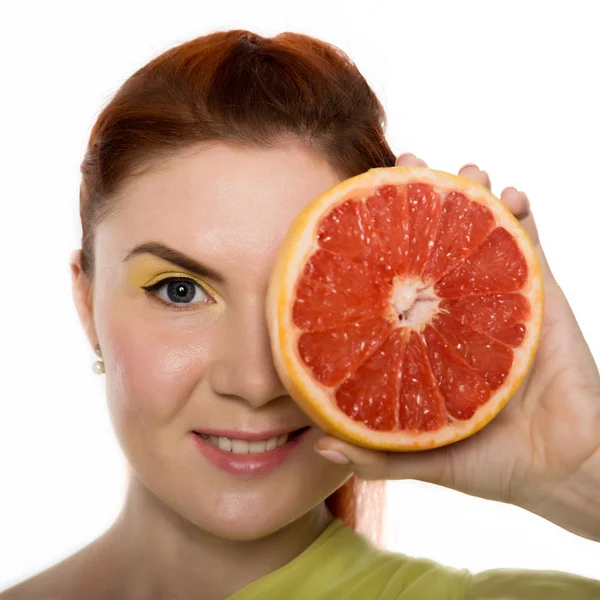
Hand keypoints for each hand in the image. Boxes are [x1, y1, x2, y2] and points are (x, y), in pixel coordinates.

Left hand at [315, 153, 599, 540]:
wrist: (563, 468)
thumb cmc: (491, 461)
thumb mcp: (425, 457)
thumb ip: (378, 453)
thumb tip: (319, 447)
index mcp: (425, 336)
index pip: (396, 278)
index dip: (378, 241)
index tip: (354, 204)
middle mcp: (455, 310)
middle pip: (435, 243)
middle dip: (423, 198)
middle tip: (407, 163)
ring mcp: (496, 300)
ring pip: (482, 234)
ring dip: (473, 194)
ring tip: (463, 168)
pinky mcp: (540, 300)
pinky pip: (532, 248)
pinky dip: (522, 218)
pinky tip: (511, 196)